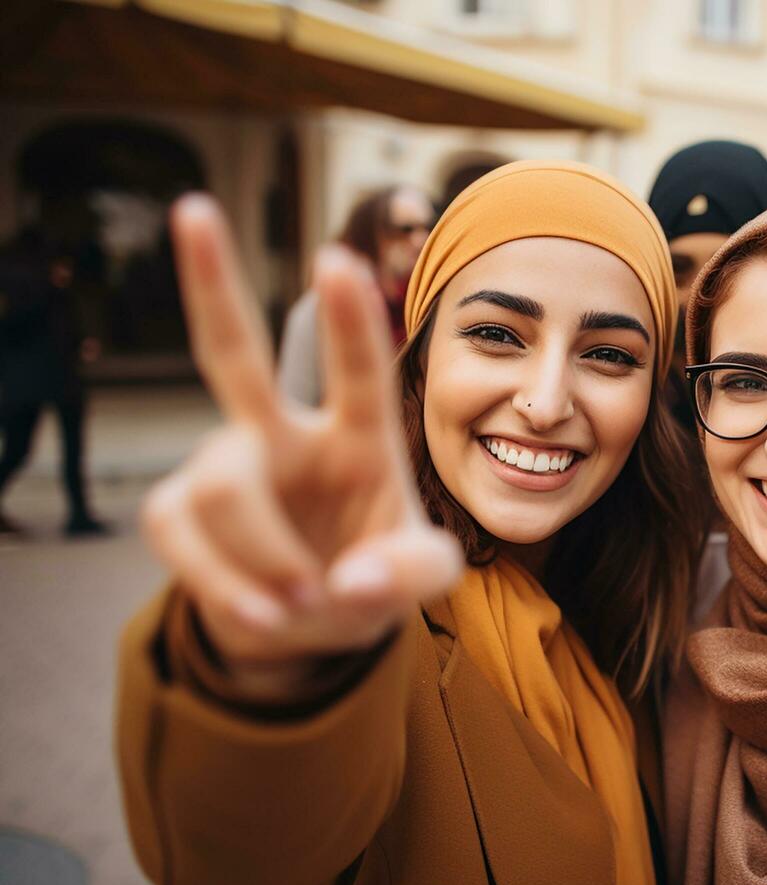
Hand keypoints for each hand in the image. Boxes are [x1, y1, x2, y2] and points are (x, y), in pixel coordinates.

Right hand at [142, 196, 462, 677]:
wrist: (309, 625)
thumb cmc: (374, 578)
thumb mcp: (421, 579)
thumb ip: (413, 576)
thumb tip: (347, 581)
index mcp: (358, 438)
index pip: (356, 371)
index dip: (349, 323)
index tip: (337, 259)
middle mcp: (283, 435)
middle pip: (233, 353)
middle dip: (211, 282)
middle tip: (194, 206)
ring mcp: (224, 467)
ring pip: (221, 491)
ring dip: (266, 560)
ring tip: (302, 604)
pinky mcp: (175, 509)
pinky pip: (185, 540)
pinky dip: (229, 588)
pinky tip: (265, 614)